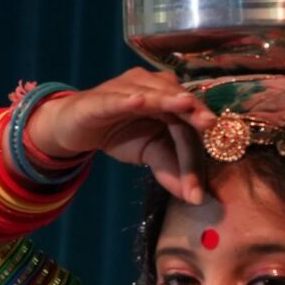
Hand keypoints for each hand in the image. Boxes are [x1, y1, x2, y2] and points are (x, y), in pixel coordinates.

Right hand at [22, 70, 219, 204]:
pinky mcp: (102, 98)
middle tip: (210, 126)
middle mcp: (154, 86)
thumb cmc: (117, 132)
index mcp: (171, 100)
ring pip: (154, 95)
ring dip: (169, 101)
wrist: (73, 127)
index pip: (188, 128)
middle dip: (194, 118)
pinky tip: (139, 101)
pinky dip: (128, 100)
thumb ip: (171, 169)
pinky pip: (117, 98)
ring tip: (187, 106)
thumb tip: (194, 198)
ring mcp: (128, 88)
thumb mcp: (148, 153)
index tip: (197, 193)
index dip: (194, 158)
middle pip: (179, 105)